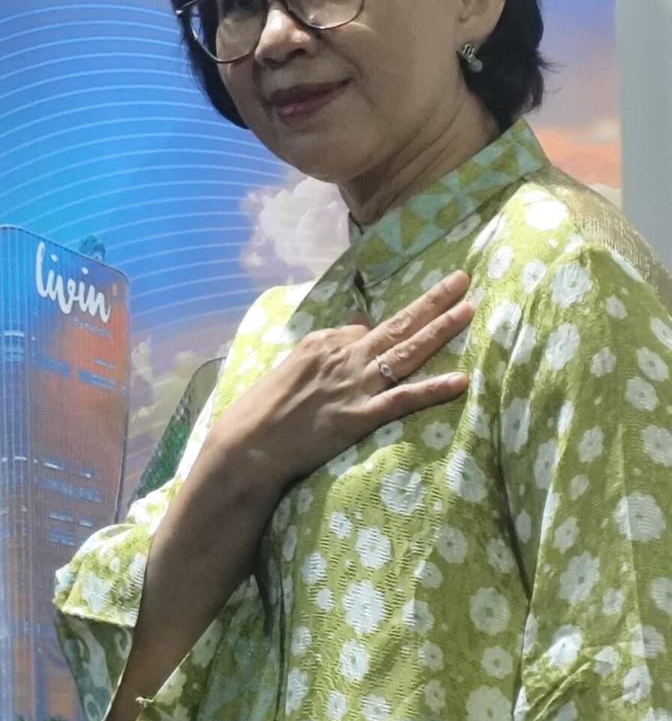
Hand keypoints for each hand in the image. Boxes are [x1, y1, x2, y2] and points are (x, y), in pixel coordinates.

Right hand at [207, 271, 473, 499]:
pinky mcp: (361, 417)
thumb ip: (328, 345)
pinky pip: (404, 399)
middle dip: (432, 300)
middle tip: (461, 279)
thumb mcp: (293, 365)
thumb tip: (356, 323)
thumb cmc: (265, 406)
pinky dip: (433, 389)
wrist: (251, 441)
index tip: (413, 320)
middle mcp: (343, 356)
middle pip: (397, 325)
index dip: (390, 328)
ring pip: (406, 352)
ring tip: (469, 310)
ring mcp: (355, 386)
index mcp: (323, 342)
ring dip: (440, 330)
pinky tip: (461, 380)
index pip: (366, 328)